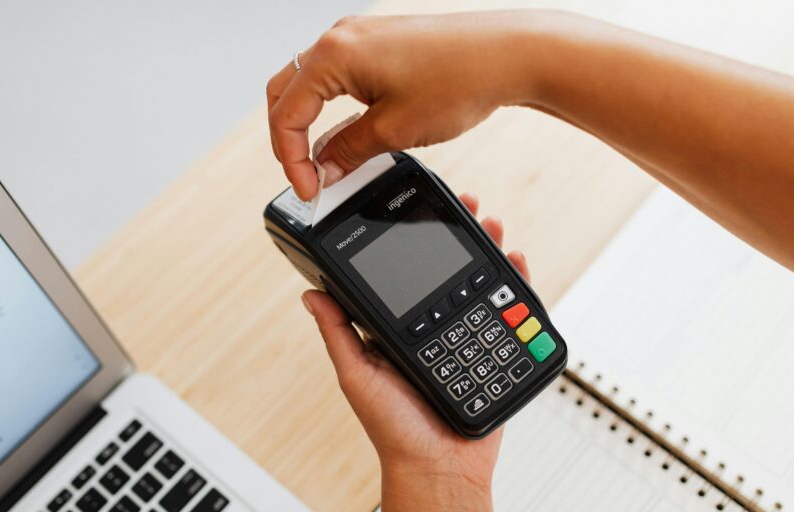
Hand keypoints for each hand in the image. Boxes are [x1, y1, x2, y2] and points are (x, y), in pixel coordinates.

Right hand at [267, 12, 548, 198]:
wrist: (508, 54)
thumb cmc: (460, 79)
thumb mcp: (394, 130)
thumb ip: (348, 151)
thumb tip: (324, 170)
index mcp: (334, 54)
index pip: (286, 114)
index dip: (291, 161)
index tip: (310, 191)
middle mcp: (340, 38)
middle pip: (285, 94)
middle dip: (289, 141)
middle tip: (305, 178)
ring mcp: (358, 38)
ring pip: (307, 85)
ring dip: (309, 124)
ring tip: (326, 163)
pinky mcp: (378, 45)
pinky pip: (336, 78)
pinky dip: (331, 110)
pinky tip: (347, 136)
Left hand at [301, 194, 529, 511]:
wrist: (439, 471)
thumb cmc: (393, 431)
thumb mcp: (356, 376)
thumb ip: (340, 334)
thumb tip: (310, 294)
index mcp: (401, 330)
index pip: (411, 276)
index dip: (418, 243)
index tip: (421, 215)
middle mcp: (435, 329)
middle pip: (452, 273)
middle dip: (462, 237)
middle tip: (470, 208)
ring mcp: (468, 339)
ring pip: (484, 286)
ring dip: (492, 252)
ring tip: (494, 226)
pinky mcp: (497, 355)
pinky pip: (510, 316)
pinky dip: (517, 288)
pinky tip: (516, 264)